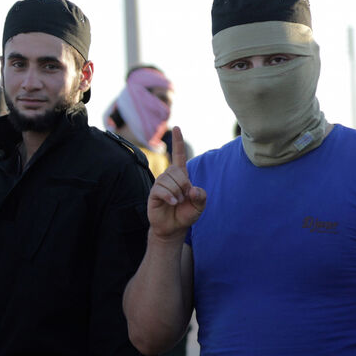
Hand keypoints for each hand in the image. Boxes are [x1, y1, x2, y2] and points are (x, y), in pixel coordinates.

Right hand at [147, 127, 206, 243]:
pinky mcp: (153, 194)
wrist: (173, 228)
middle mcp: (169, 177)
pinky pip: (161, 190)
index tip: (176, 128)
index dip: (178, 142)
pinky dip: (169, 196)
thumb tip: (191, 189)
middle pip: (176, 170)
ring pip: (168, 180)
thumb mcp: (200, 205)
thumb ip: (201, 196)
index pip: (179, 155)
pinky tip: (172, 202)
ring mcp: (159, 185)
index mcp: (181, 176)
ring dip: (176, 192)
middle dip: (183, 184)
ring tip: (177, 201)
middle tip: (184, 197)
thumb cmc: (186, 214)